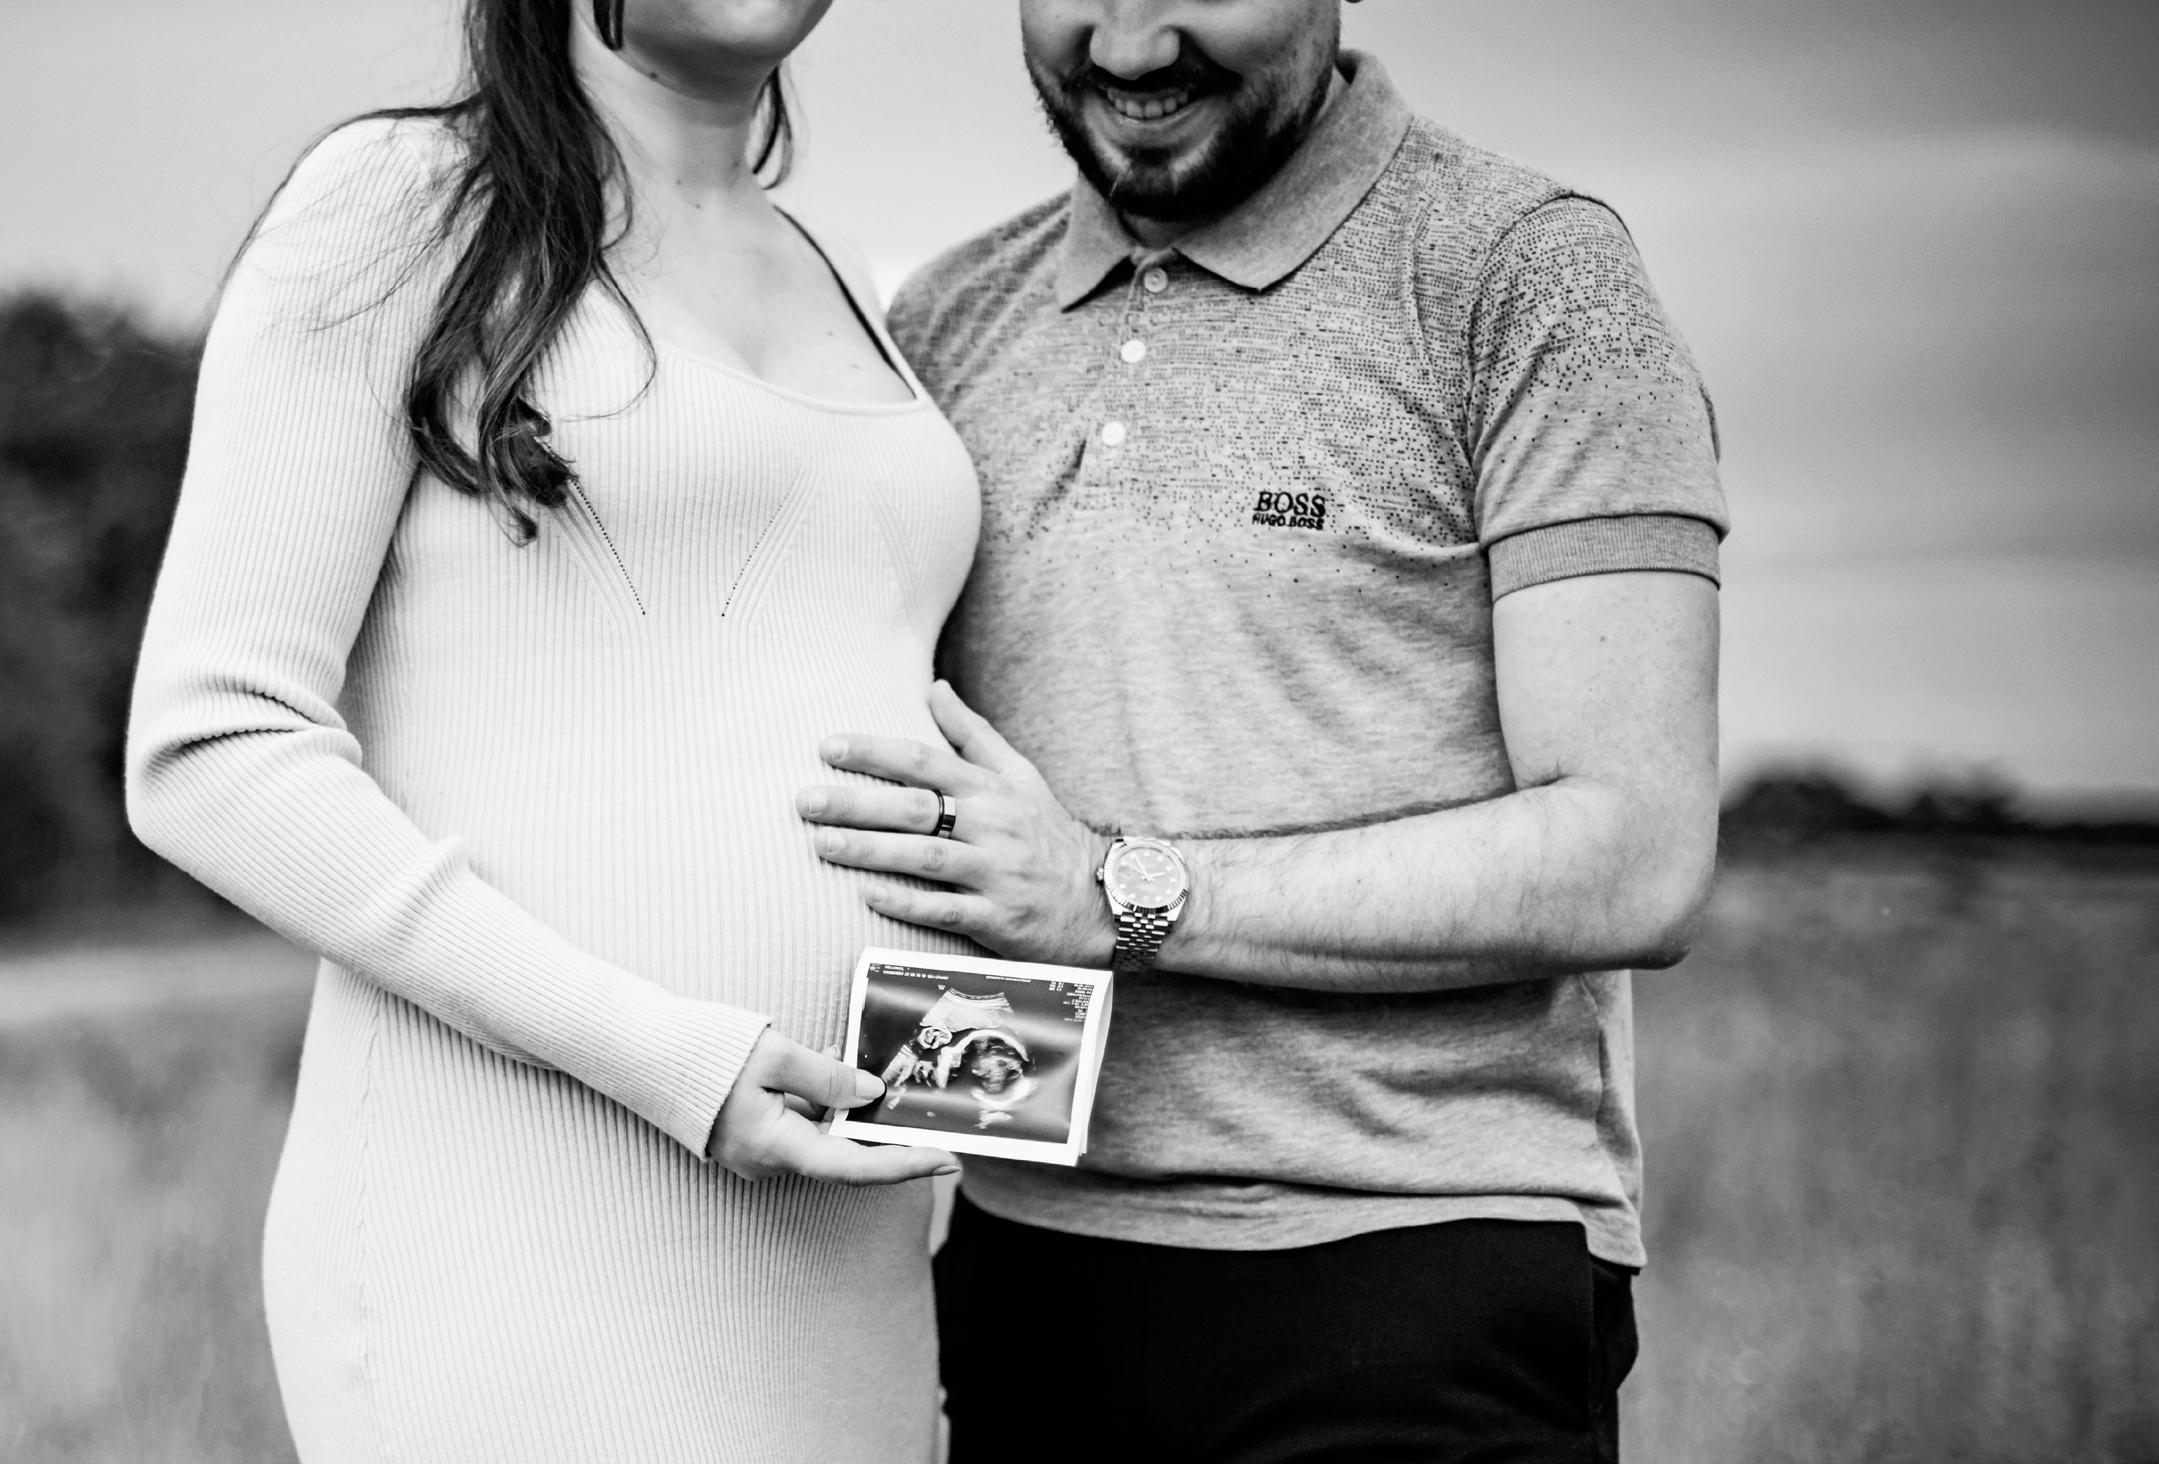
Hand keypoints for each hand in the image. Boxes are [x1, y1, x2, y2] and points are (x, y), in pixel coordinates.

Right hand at [706, 1029, 957, 1183]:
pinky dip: (823, 1099)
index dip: (905, 1166)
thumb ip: (828, 1077)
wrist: (644, 1055)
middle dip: (885, 1132)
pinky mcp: (753, 1136)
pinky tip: (831, 1058)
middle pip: (844, 1154)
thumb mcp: (774, 1055)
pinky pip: (801, 1124)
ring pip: (823, 1135)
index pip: (855, 1167)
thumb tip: (871, 1093)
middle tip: (929, 1114)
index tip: (947, 1160)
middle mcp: (770, 1161)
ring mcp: (759, 1152)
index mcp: (776, 1147)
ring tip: (878, 1068)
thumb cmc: (704, 1053)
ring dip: (851, 1107)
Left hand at [796, 681, 1115, 966]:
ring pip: (925, 858)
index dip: (875, 752)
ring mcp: (996, 873)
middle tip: (805, 800)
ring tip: (821, 845)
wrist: (1103, 899)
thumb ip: (972, 733)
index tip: (828, 747)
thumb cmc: (1048, 834)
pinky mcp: (998, 918)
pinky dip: (907, 903)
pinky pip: (946, 910)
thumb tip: (934, 687)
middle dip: (857, 803)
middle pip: (916, 809)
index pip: (925, 761)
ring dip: (870, 851)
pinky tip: (867, 895)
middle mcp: (992, 827)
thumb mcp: (1020, 775)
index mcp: (991, 790)